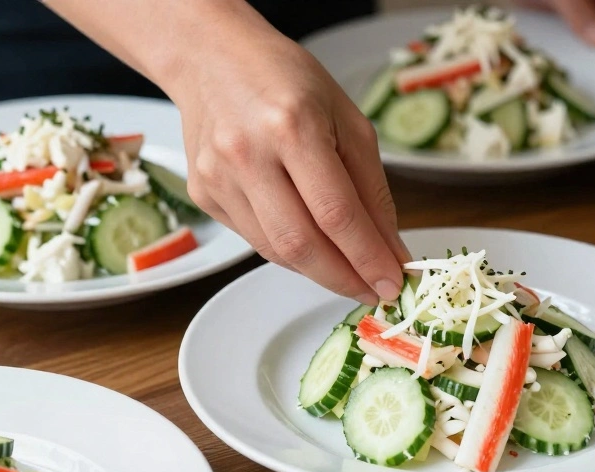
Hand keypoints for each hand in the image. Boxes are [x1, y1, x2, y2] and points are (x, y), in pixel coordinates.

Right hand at [166, 6, 409, 304]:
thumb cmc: (286, 80)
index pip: (337, 213)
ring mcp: (217, 177)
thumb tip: (391, 249)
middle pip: (301, 243)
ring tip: (349, 271)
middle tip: (373, 290)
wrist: (211, 57)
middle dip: (344, 278)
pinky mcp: (202, 194)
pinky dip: (290, 252)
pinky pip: (255, 240)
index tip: (392, 282)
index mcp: (291, 126)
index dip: (368, 257)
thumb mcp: (348, 119)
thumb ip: (372, 189)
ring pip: (275, 251)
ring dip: (319, 271)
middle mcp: (247, 154)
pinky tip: (311, 243)